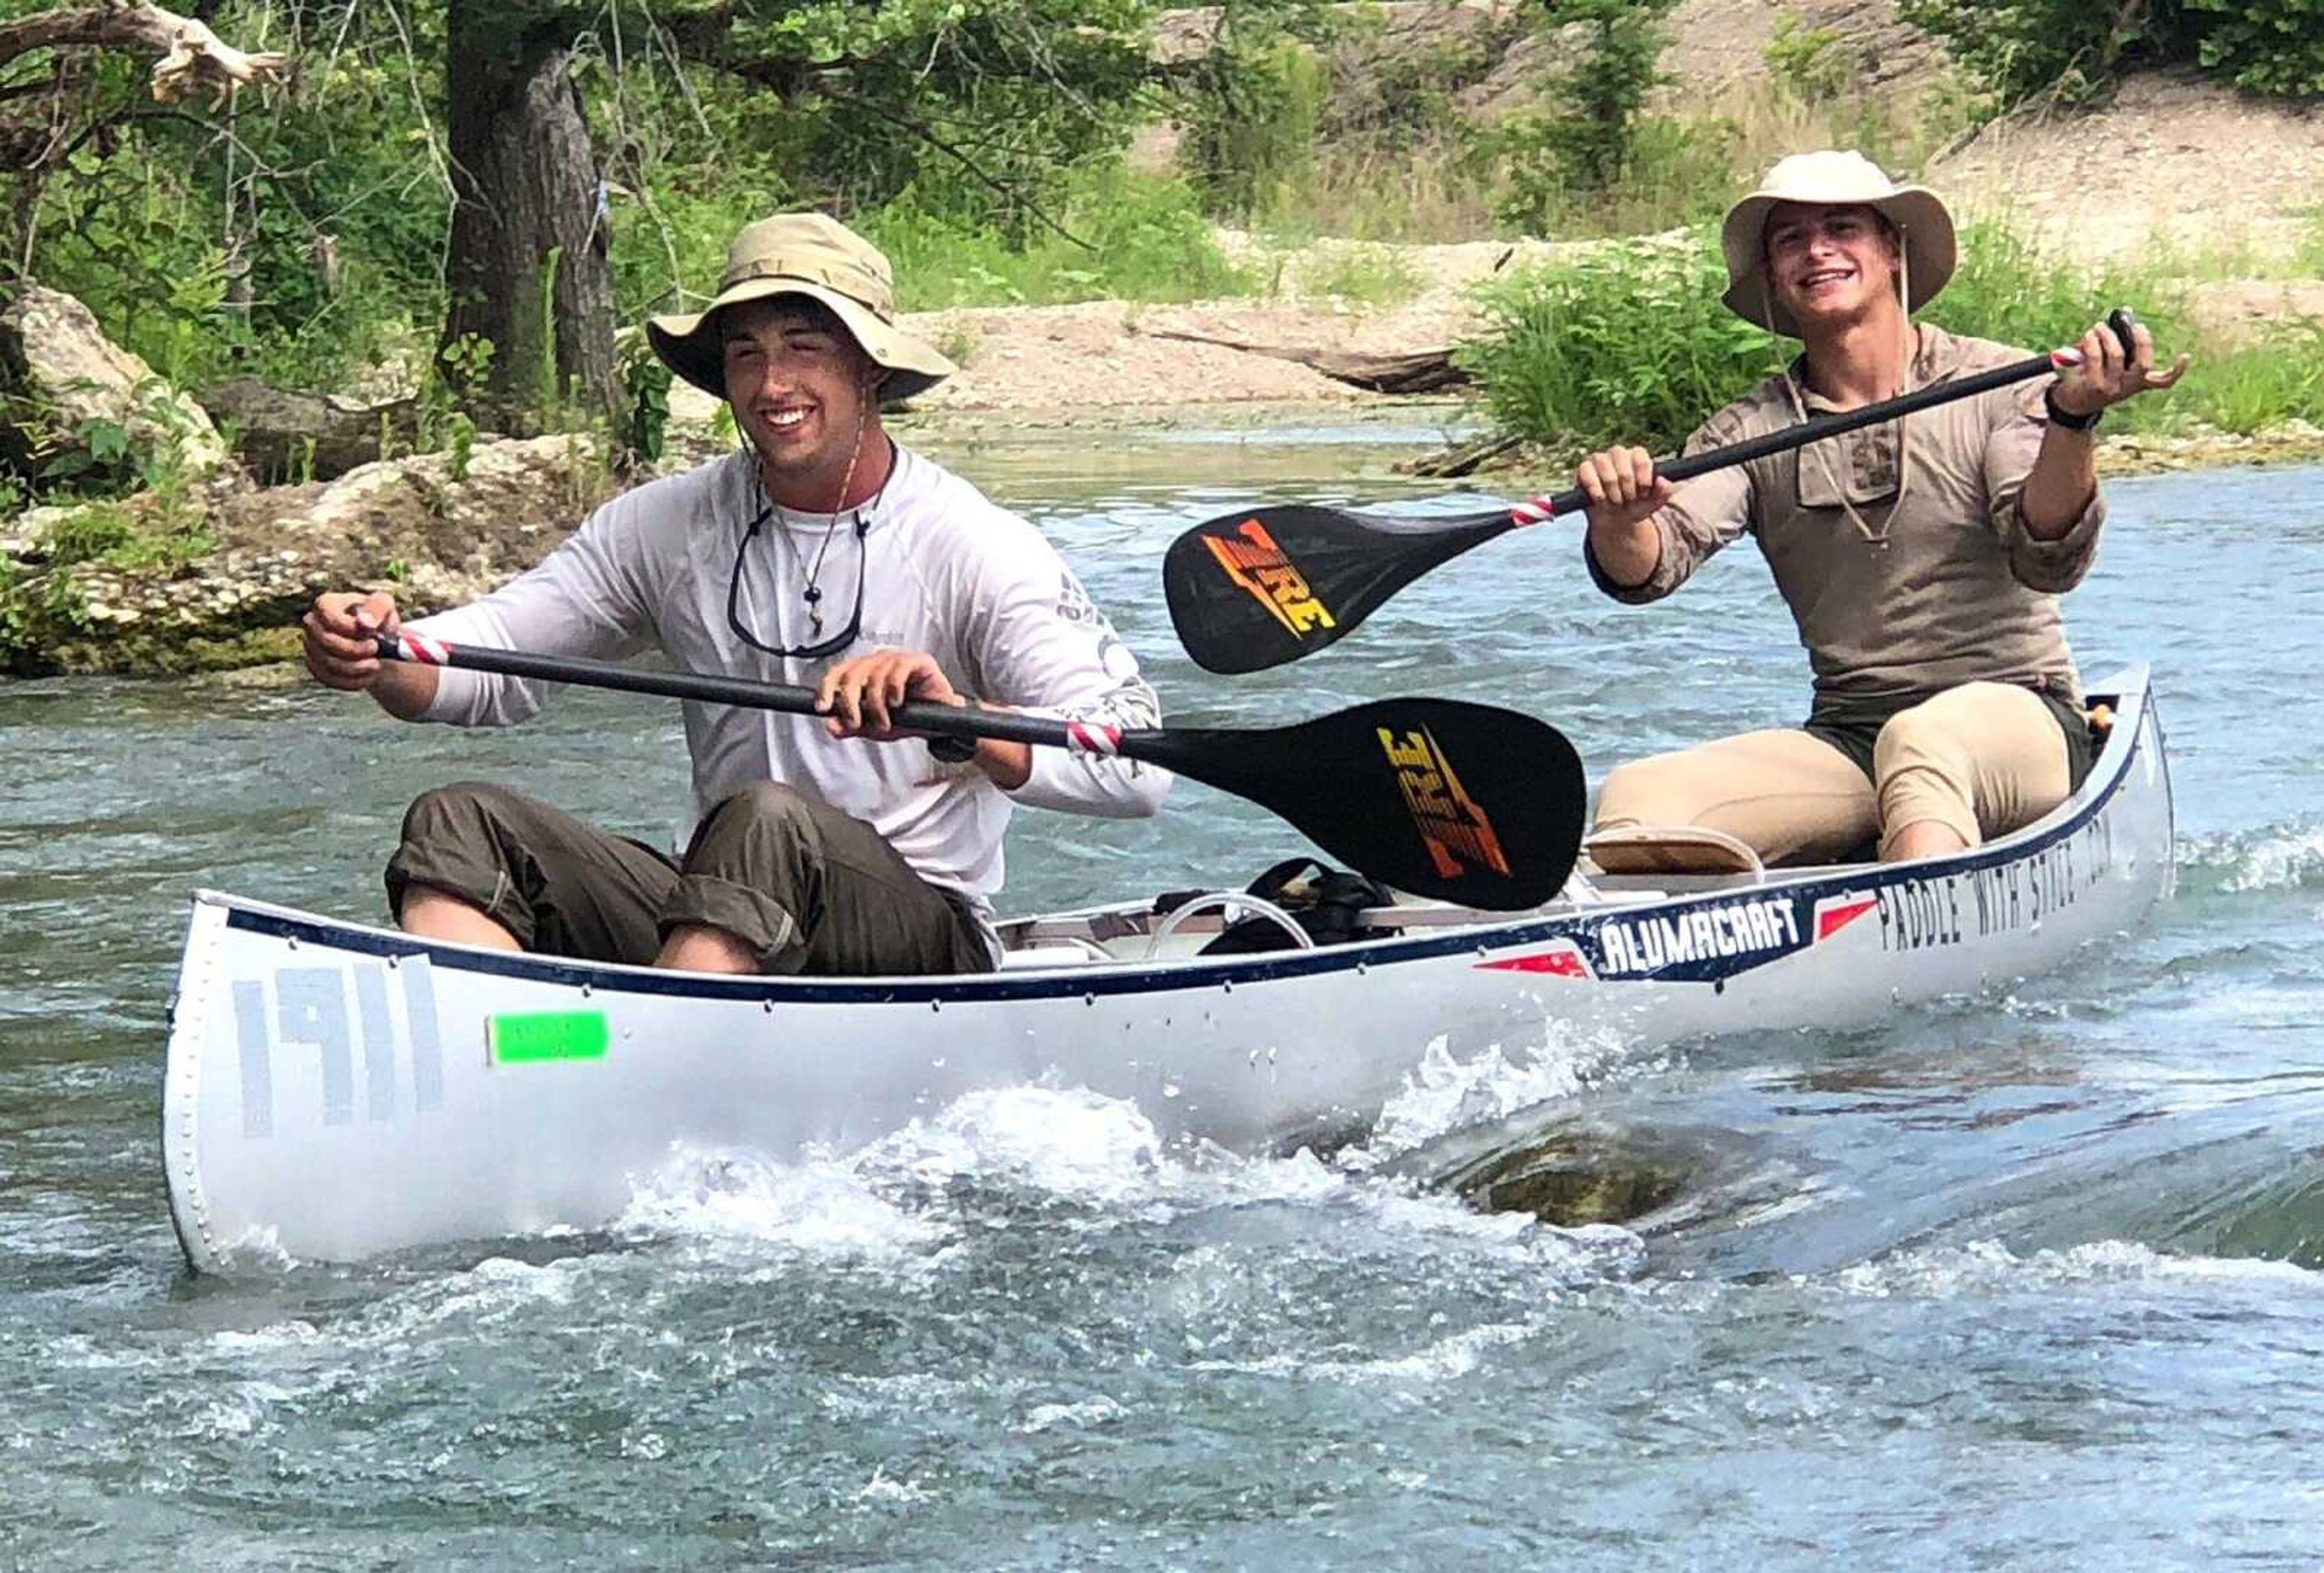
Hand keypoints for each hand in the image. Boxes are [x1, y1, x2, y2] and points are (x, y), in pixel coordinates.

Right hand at [303, 589, 399, 690]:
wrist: (378, 642)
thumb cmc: (378, 619)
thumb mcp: (384, 605)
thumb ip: (377, 608)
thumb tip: (365, 623)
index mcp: (326, 605)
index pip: (328, 616)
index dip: (350, 627)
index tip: (371, 632)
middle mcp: (313, 625)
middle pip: (326, 642)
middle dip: (354, 650)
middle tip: (375, 649)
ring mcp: (311, 647)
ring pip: (327, 663)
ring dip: (356, 668)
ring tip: (375, 665)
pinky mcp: (316, 667)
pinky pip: (328, 679)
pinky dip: (351, 681)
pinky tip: (368, 677)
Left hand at [814, 648, 961, 741]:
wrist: (939, 723)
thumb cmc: (908, 718)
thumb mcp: (873, 727)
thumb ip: (851, 726)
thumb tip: (830, 725)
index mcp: (864, 672)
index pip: (838, 673)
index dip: (827, 688)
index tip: (823, 707)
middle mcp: (878, 662)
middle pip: (852, 674)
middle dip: (850, 702)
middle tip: (855, 722)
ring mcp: (898, 659)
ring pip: (875, 675)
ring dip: (876, 705)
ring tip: (884, 722)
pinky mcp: (919, 661)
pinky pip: (899, 669)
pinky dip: (894, 688)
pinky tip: (896, 702)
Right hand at [1575, 445, 1672, 533]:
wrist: (1615, 518)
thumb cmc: (1636, 505)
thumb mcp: (1654, 502)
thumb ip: (1665, 491)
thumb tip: (1662, 480)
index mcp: (1637, 455)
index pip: (1641, 459)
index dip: (1643, 481)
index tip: (1643, 494)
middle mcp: (1618, 453)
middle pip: (1625, 471)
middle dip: (1628, 493)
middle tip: (1628, 502)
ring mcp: (1600, 459)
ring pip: (1607, 474)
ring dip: (1613, 494)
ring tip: (1615, 503)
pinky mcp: (1584, 469)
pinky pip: (1588, 475)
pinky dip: (1597, 492)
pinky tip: (1601, 501)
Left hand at [2050, 316, 2189, 418]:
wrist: (2072, 404)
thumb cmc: (2093, 376)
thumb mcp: (2109, 363)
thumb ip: (2120, 340)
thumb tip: (2126, 311)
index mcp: (2139, 383)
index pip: (2164, 382)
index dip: (2177, 371)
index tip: (2186, 356)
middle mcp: (2129, 388)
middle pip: (2143, 362)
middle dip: (2139, 338)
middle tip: (2129, 323)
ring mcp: (2113, 389)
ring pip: (2116, 354)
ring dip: (2107, 335)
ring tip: (2097, 327)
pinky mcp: (2094, 386)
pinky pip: (2096, 358)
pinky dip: (2093, 343)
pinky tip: (2090, 335)